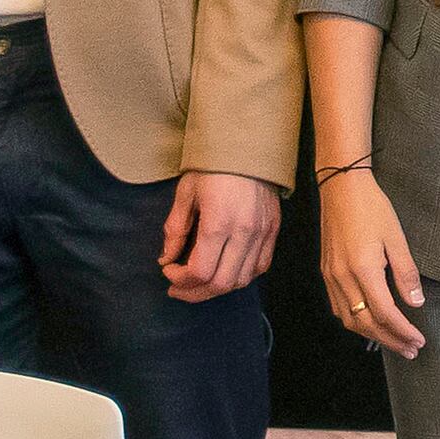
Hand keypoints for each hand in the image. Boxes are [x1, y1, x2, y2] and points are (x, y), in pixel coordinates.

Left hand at [165, 171, 281, 302]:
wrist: (249, 145)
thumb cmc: (213, 166)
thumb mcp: (186, 193)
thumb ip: (175, 229)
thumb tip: (166, 258)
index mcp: (219, 222)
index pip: (200, 271)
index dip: (180, 280)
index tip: (168, 271)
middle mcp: (244, 232)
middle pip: (221, 283)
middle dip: (195, 292)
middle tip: (179, 288)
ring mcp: (262, 233)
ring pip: (242, 280)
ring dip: (218, 288)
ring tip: (200, 284)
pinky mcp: (273, 230)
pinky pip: (260, 266)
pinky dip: (241, 277)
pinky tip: (226, 272)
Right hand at [316, 167, 426, 355]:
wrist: (341, 188)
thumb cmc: (372, 207)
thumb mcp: (396, 238)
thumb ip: (406, 273)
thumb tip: (416, 303)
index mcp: (363, 270)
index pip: (385, 314)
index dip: (403, 331)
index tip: (419, 341)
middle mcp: (342, 278)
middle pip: (366, 323)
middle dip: (390, 340)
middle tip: (410, 350)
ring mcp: (330, 276)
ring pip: (349, 319)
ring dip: (372, 335)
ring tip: (393, 341)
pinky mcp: (326, 272)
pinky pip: (338, 307)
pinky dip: (354, 321)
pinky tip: (368, 322)